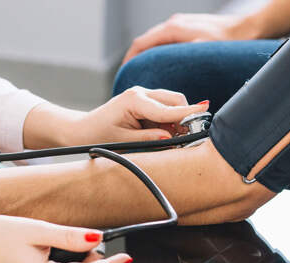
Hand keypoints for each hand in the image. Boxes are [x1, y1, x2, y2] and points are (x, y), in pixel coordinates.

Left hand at [70, 86, 208, 143]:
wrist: (83, 129)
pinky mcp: (144, 101)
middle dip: (184, 116)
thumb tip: (170, 137)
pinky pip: (164, 109)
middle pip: (175, 100)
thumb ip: (148, 138)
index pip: (167, 108)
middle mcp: (140, 93)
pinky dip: (167, 121)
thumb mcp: (123, 141)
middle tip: (185, 138)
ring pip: (172, 104)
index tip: (205, 110)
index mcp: (134, 100)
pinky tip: (159, 134)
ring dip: (175, 120)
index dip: (187, 112)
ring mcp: (143, 95)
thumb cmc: (98, 135)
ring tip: (167, 139)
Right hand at [123, 13, 251, 63]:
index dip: (129, 60)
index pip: (140, 44)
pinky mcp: (188, 29)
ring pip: (155, 42)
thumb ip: (179, 60)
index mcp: (172, 29)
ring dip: (147, 56)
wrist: (249, 28)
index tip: (123, 74)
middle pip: (145, 43)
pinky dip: (158, 53)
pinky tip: (162, 66)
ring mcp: (181, 25)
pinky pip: (166, 41)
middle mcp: (174, 24)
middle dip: (135, 59)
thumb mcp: (200, 53)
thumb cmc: (228, 42)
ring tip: (142, 73)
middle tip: (130, 77)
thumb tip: (162, 70)